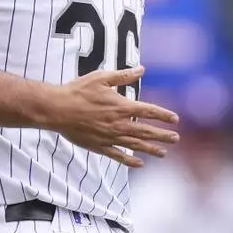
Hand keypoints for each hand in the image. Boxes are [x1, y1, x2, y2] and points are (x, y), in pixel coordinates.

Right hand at [46, 66, 179, 167]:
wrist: (57, 109)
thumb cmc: (78, 91)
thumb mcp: (101, 78)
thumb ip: (123, 75)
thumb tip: (142, 69)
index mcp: (121, 106)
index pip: (149, 111)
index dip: (164, 115)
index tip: (175, 119)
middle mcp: (119, 124)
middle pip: (146, 131)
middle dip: (163, 135)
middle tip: (175, 138)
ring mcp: (110, 137)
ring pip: (136, 145)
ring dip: (152, 149)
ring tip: (164, 153)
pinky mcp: (99, 146)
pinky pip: (118, 156)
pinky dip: (130, 161)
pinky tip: (139, 164)